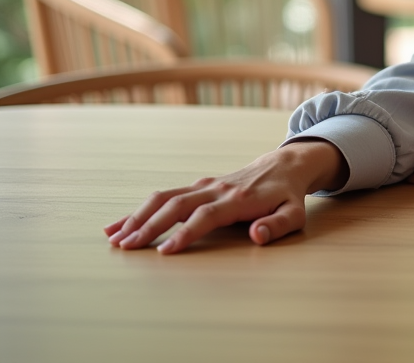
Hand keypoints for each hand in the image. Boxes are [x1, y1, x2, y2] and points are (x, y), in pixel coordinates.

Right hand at [103, 139, 347, 253]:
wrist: (284, 165)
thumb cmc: (288, 196)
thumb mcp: (294, 212)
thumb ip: (278, 225)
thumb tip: (257, 235)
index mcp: (239, 200)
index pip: (207, 216)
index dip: (186, 233)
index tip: (165, 252)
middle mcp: (217, 189)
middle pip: (177, 205)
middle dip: (150, 226)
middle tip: (126, 248)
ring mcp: (205, 185)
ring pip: (165, 197)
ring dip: (138, 217)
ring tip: (114, 238)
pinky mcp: (197, 186)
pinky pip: (164, 196)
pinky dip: (140, 210)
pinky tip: (119, 225)